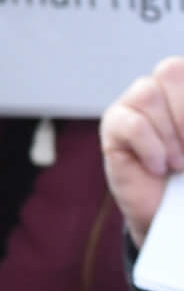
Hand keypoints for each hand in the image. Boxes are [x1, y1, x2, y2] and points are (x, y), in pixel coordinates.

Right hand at [104, 60, 183, 242]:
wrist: (176, 220)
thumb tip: (181, 140)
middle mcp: (167, 93)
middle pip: (172, 69)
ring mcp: (136, 107)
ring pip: (148, 92)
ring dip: (170, 135)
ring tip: (177, 164)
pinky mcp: (114, 127)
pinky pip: (129, 123)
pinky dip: (150, 147)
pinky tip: (158, 166)